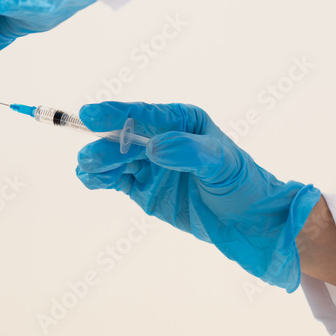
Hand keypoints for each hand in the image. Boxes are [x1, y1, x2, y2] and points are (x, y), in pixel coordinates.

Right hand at [75, 102, 320, 291]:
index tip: (90, 115)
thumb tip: (153, 147)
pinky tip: (91, 179)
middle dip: (105, 145)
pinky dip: (99, 178)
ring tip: (87, 169)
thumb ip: (188, 151)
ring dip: (98, 162)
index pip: (144, 114)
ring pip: (113, 158)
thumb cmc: (241, 183)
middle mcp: (159, 138)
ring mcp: (148, 164)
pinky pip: (113, 179)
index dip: (115, 113)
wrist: (248, 222)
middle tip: (90, 158)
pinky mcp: (141, 187)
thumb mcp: (221, 163)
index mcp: (180, 121)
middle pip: (123, 136)